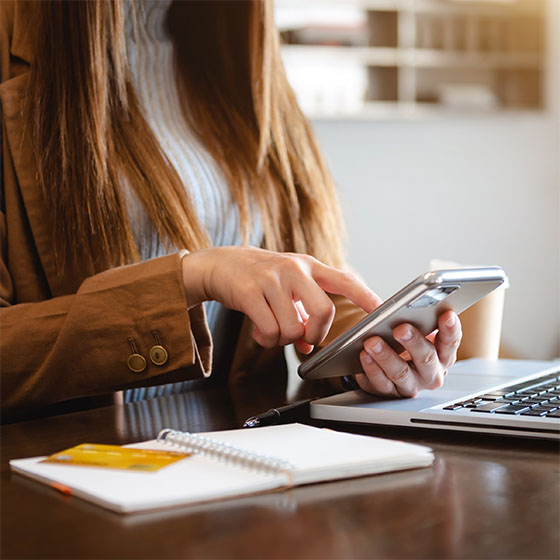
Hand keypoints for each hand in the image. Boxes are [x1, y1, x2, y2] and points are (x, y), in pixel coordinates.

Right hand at [181, 247, 380, 353]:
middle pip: (324, 311)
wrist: (220, 264)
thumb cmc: (259, 277)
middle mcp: (294, 269)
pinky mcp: (250, 292)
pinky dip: (267, 341)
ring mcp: (272, 280)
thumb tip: (310, 344)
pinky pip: (269, 331)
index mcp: (309, 267)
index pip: (345, 281)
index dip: (366, 296)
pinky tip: (261, 333)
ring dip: (284, 340)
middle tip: (306, 338)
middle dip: (318, 333)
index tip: (382, 311)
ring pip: (293, 328)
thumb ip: (303, 310)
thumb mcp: (287, 286)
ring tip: (273, 331)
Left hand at [355, 311, 461, 397]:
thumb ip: (413, 318)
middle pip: (426, 358)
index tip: (446, 314)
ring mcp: (411, 385)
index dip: (450, 329)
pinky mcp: (389, 392)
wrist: (387, 368)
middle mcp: (430, 373)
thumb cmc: (404, 344)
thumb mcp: (413, 329)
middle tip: (401, 328)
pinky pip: (381, 382)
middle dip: (414, 342)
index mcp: (442, 354)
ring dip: (386, 356)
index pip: (450, 341)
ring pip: (401, 372)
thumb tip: (402, 306)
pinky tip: (364, 355)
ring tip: (373, 341)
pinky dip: (372, 368)